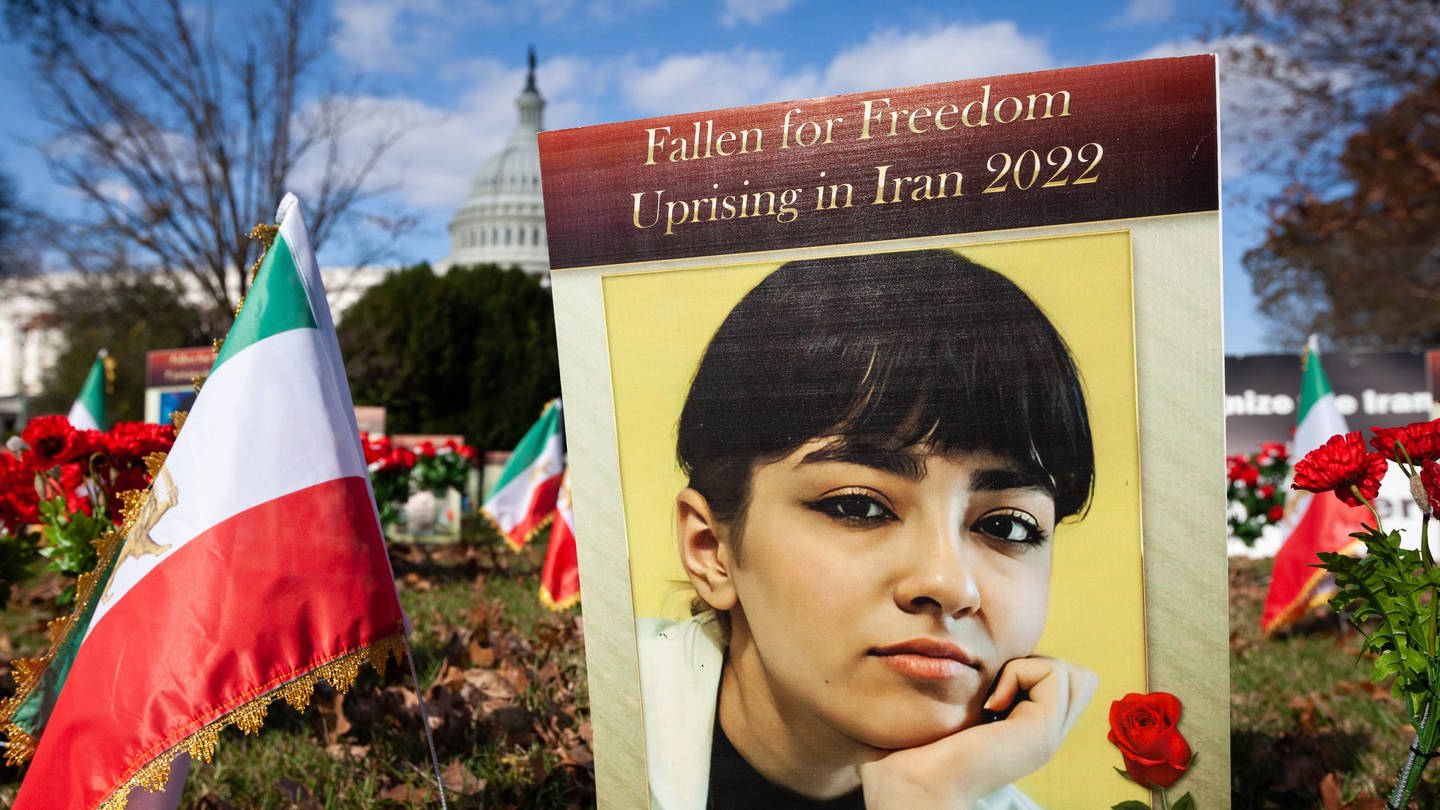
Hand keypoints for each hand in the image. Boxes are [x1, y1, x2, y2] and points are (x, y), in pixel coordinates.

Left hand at [857, 657, 1096, 809]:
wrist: (909, 785)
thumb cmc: (912, 748)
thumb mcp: (953, 706)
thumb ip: (974, 684)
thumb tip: (971, 650)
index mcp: (1026, 731)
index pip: (1059, 679)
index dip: (1029, 666)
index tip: (986, 690)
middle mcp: (1043, 736)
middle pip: (1078, 677)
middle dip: (1038, 663)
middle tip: (996, 688)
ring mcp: (1047, 736)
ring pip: (1073, 672)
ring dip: (1029, 665)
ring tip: (993, 696)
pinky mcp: (1042, 733)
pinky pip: (1055, 673)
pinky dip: (1019, 672)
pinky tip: (990, 704)